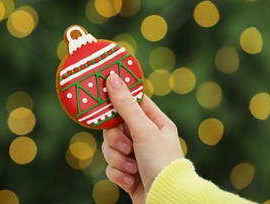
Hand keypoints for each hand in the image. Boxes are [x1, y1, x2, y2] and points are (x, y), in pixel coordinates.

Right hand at [102, 73, 183, 203]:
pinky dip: (119, 174)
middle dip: (116, 140)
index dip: (118, 98)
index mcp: (155, 122)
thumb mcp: (143, 129)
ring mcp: (136, 155)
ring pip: (110, 148)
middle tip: (125, 147)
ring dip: (117, 159)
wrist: (167, 201)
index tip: (102, 93)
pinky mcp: (128, 173)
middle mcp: (145, 137)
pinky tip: (130, 180)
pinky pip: (111, 166)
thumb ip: (125, 105)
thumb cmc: (162, 162)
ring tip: (132, 168)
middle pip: (115, 127)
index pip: (133, 102)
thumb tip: (112, 77)